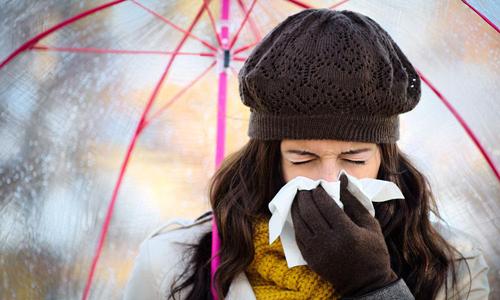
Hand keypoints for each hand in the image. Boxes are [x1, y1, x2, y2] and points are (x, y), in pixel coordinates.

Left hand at [291, 174, 397, 296]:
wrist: (367, 283)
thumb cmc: (373, 251)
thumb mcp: (370, 224)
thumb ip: (354, 201)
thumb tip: (342, 179)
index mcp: (347, 232)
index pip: (326, 205)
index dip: (318, 192)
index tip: (317, 185)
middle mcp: (330, 242)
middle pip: (310, 212)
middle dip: (304, 197)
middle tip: (304, 188)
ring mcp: (318, 252)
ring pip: (300, 224)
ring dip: (297, 208)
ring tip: (299, 198)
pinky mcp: (311, 259)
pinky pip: (298, 237)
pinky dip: (296, 223)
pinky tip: (298, 215)